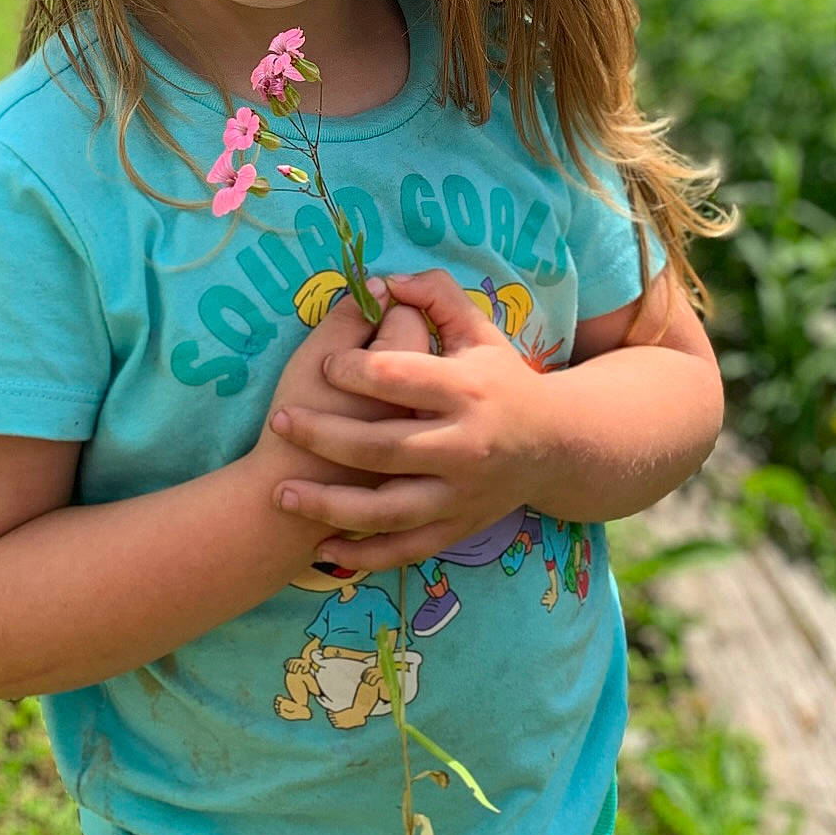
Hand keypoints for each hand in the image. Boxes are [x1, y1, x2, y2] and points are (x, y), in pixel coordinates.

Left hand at [267, 269, 562, 570]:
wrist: (556, 447)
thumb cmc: (503, 381)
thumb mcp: (479, 331)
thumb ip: (436, 297)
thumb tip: (386, 280)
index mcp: (467, 390)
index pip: (397, 377)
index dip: (352, 369)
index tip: (325, 366)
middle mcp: (464, 446)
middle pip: (381, 445)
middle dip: (323, 435)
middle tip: (279, 420)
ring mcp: (459, 494)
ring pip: (386, 508)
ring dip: (329, 504)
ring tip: (282, 492)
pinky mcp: (456, 528)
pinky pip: (404, 549)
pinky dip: (363, 554)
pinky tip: (322, 549)